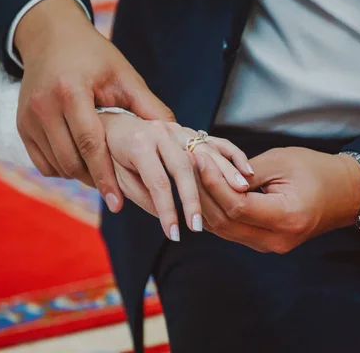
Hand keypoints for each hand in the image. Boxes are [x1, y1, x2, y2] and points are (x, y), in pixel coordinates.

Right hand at [13, 0, 173, 212]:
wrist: (52, 37)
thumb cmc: (94, 56)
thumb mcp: (124, 76)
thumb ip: (149, 107)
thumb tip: (177, 136)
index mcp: (71, 91)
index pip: (90, 144)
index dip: (106, 176)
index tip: (118, 203)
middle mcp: (43, 105)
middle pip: (71, 161)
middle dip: (95, 180)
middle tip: (117, 191)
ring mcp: (27, 117)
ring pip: (57, 166)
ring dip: (80, 176)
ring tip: (103, 173)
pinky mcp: (21, 125)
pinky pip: (42, 163)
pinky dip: (63, 169)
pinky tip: (82, 162)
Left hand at [100, 113, 253, 240]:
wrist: (114, 124)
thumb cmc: (111, 155)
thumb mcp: (115, 176)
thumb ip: (136, 194)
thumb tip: (160, 215)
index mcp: (139, 143)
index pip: (157, 182)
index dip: (166, 210)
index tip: (174, 234)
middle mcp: (161, 132)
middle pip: (184, 167)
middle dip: (195, 198)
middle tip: (201, 225)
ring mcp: (178, 128)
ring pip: (205, 152)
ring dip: (223, 174)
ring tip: (237, 196)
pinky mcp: (190, 130)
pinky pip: (216, 141)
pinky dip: (233, 155)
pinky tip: (247, 173)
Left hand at [195, 147, 359, 252]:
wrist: (344, 193)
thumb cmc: (316, 171)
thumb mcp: (281, 163)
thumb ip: (245, 173)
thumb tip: (211, 173)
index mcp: (287, 217)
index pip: (237, 207)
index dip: (213, 183)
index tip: (199, 159)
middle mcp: (277, 240)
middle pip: (225, 222)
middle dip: (203, 193)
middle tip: (189, 165)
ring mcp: (270, 246)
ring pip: (224, 230)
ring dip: (205, 203)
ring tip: (192, 175)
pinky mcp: (264, 242)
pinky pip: (232, 230)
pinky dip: (215, 212)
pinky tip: (203, 191)